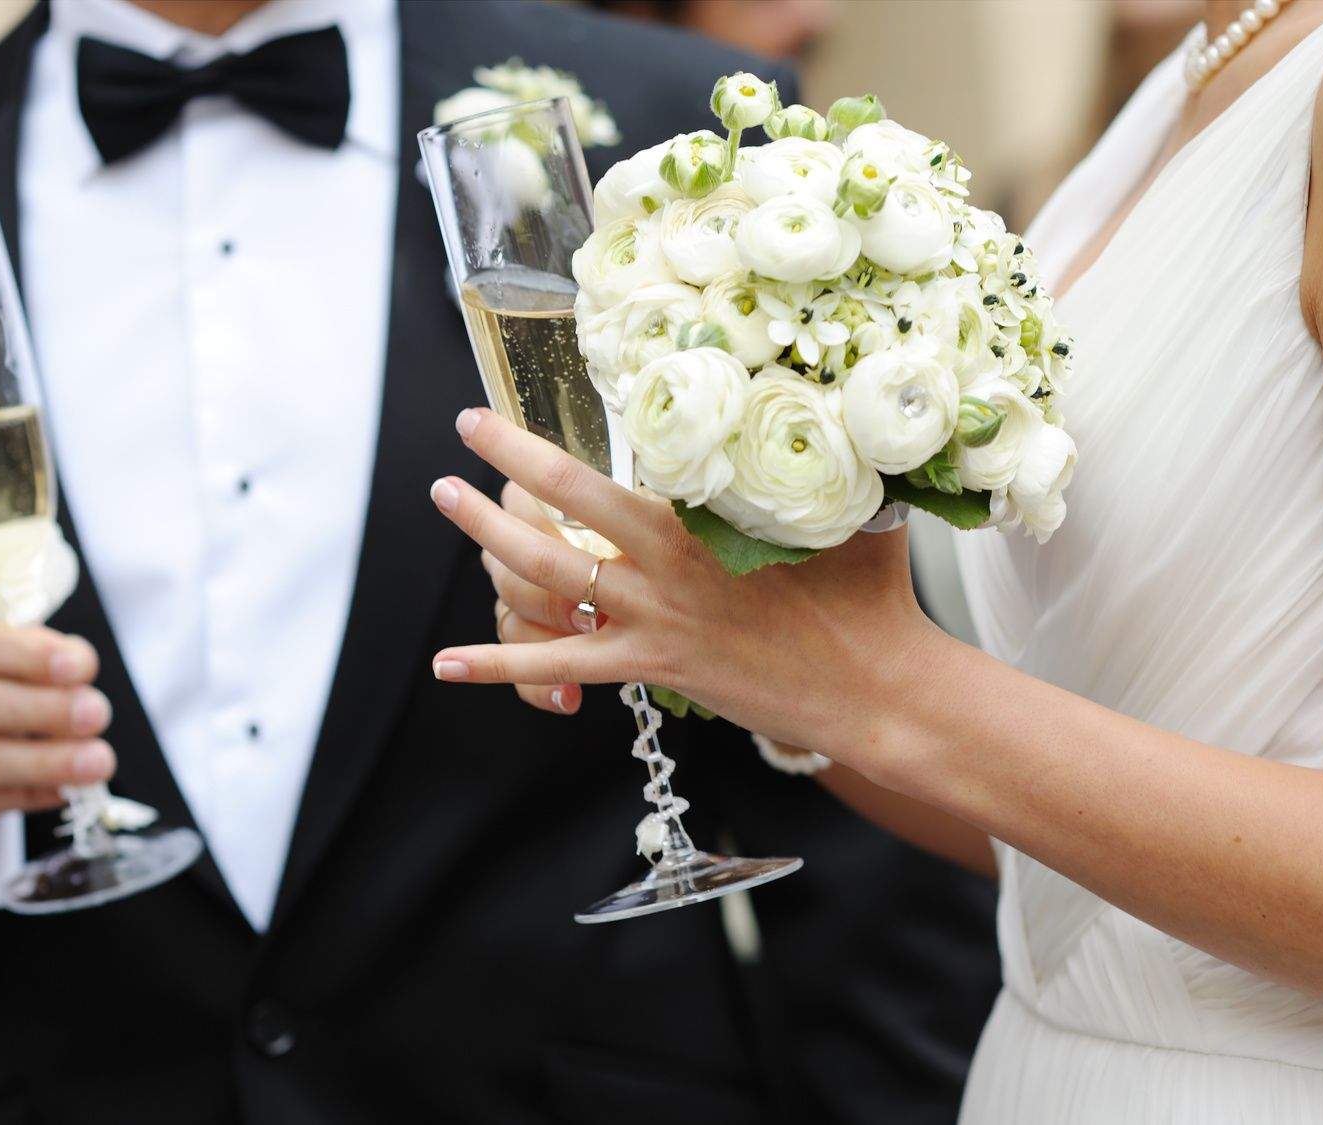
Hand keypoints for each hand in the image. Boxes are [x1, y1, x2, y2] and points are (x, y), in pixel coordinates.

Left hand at [429, 408, 935, 760]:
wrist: (878, 688)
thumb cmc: (869, 595)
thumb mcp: (844, 514)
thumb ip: (811, 468)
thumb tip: (822, 404)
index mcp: (703, 518)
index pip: (612, 469)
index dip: (554, 439)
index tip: (525, 406)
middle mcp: (666, 563)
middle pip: (562, 509)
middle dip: (504, 466)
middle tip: (465, 429)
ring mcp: (654, 618)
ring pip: (546, 576)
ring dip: (487, 538)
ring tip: (447, 498)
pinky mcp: (655, 667)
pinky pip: (559, 664)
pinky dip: (499, 663)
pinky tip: (445, 663)